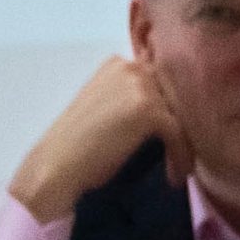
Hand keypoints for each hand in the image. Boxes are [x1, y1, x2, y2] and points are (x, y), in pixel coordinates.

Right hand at [7, 56, 184, 223]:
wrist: (55, 167)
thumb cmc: (78, 145)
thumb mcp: (107, 107)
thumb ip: (133, 98)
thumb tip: (171, 108)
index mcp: (118, 64)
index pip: (162, 80)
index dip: (174, 108)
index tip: (178, 133)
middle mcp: (130, 67)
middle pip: (176, 94)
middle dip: (182, 123)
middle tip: (182, 151)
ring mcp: (140, 86)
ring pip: (181, 114)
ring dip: (183, 142)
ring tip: (180, 166)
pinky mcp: (148, 110)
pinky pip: (178, 133)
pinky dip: (180, 156)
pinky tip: (174, 176)